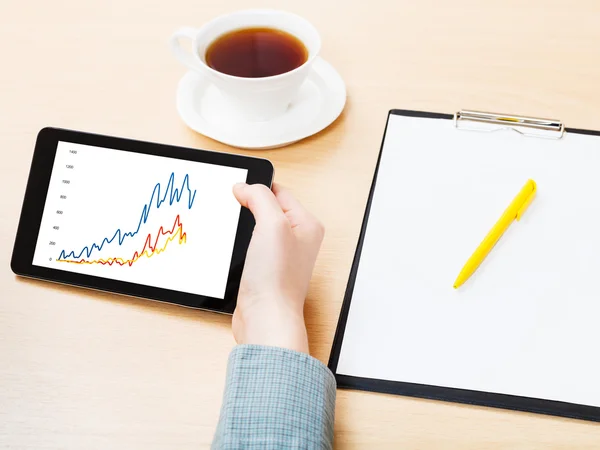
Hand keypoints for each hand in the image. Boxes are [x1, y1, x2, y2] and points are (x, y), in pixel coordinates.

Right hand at [231, 182, 324, 353]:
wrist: (265, 318)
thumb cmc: (276, 279)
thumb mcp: (271, 224)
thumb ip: (259, 198)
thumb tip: (243, 187)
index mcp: (306, 224)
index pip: (279, 192)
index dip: (257, 188)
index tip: (237, 189)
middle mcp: (297, 239)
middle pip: (268, 209)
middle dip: (248, 206)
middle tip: (232, 206)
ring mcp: (281, 255)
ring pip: (257, 227)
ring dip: (242, 226)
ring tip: (233, 228)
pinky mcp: (266, 269)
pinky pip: (250, 246)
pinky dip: (240, 245)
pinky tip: (234, 249)